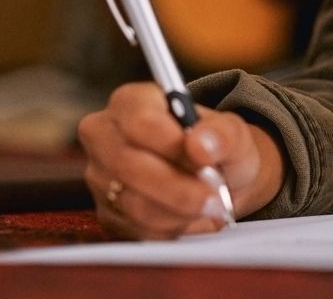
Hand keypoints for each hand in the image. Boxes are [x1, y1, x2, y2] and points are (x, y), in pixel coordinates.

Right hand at [77, 83, 285, 237]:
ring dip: (179, 212)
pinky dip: (172, 229)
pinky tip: (193, 219)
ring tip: (210, 208)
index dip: (173, 146)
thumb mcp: (233, 133)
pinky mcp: (107, 213)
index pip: (140, 122)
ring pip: (134, 203)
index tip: (205, 162)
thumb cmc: (217, 147)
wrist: (215, 178)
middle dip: (178, 189)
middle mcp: (105, 136)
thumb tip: (200, 144)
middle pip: (129, 166)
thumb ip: (223, 134)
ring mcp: (100, 177)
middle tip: (214, 200)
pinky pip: (136, 229)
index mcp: (131, 102)